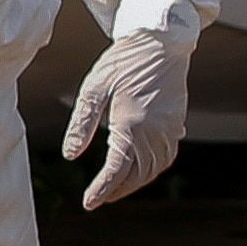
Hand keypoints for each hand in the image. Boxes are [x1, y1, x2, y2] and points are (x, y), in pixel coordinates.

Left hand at [62, 28, 192, 208]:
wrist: (162, 41)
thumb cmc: (123, 61)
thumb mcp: (94, 88)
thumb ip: (82, 124)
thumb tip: (70, 155)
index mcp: (132, 126)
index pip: (116, 171)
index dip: (101, 190)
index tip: (88, 203)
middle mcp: (154, 133)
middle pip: (136, 176)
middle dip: (117, 190)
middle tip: (98, 198)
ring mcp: (169, 130)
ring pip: (152, 170)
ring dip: (134, 183)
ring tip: (115, 188)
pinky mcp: (176, 124)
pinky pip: (165, 157)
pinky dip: (151, 169)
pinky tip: (140, 169)